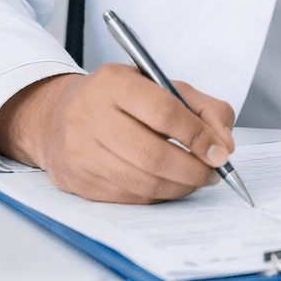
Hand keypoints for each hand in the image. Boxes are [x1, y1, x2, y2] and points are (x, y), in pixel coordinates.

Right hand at [0, 64, 236, 203]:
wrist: (55, 117)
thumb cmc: (116, 99)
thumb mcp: (158, 85)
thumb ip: (201, 107)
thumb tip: (225, 144)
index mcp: (113, 83)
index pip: (164, 111)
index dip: (198, 135)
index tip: (220, 151)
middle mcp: (90, 115)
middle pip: (153, 154)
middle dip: (192, 169)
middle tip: (212, 173)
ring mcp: (80, 152)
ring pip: (142, 181)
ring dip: (179, 187)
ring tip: (196, 180)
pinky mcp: (78, 181)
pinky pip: (129, 197)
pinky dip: (157, 196)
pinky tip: (169, 186)